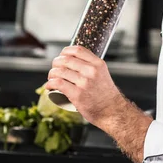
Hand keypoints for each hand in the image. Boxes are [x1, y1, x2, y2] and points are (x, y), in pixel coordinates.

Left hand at [45, 45, 153, 162]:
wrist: (112, 112)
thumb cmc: (106, 95)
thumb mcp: (102, 74)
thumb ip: (91, 67)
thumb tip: (73, 61)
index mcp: (98, 64)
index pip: (77, 50)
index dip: (65, 51)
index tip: (61, 56)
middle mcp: (91, 71)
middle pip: (66, 59)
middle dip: (55, 63)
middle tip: (55, 69)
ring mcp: (84, 83)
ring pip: (59, 71)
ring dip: (51, 74)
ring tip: (52, 78)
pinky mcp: (77, 94)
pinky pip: (58, 83)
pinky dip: (50, 83)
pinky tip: (49, 86)